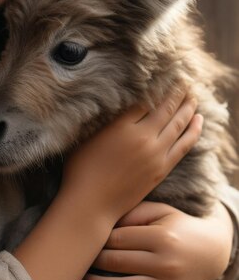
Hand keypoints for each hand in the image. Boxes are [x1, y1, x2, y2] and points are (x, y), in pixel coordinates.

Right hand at [60, 89, 201, 224]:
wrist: (92, 204)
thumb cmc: (81, 169)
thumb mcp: (87, 136)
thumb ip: (105, 119)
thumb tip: (118, 103)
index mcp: (121, 126)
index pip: (145, 99)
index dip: (155, 87)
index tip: (163, 76)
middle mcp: (142, 137)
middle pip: (165, 108)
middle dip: (176, 92)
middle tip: (183, 80)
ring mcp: (155, 154)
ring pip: (178, 124)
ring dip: (187, 107)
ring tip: (193, 95)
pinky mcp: (162, 168)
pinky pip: (184, 145)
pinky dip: (193, 130)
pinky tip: (199, 120)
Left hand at [80, 200, 233, 279]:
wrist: (212, 249)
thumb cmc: (177, 225)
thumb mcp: (158, 211)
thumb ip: (131, 214)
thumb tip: (102, 222)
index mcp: (161, 237)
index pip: (117, 238)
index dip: (97, 237)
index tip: (81, 235)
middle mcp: (165, 263)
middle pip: (117, 262)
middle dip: (93, 259)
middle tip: (76, 256)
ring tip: (80, 279)